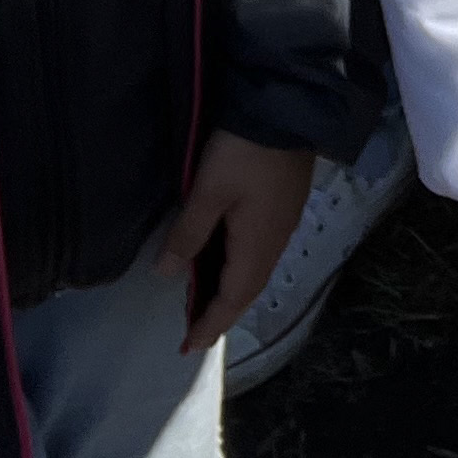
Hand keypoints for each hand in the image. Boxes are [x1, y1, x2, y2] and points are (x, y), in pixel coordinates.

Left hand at [160, 131, 318, 357]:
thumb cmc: (244, 152)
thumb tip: (167, 274)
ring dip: (230, 291)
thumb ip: (188, 234)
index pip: (232, 299)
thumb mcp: (207, 192)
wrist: (290, 109)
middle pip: (247, 290)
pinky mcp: (284, 205)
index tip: (187, 348)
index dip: (209, 324)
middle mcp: (274, 242)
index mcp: (257, 246)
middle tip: (194, 332)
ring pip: (255, 271)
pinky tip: (225, 259)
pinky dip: (239, 268)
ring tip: (205, 301)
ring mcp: (283, 223)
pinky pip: (259, 252)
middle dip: (220, 314)